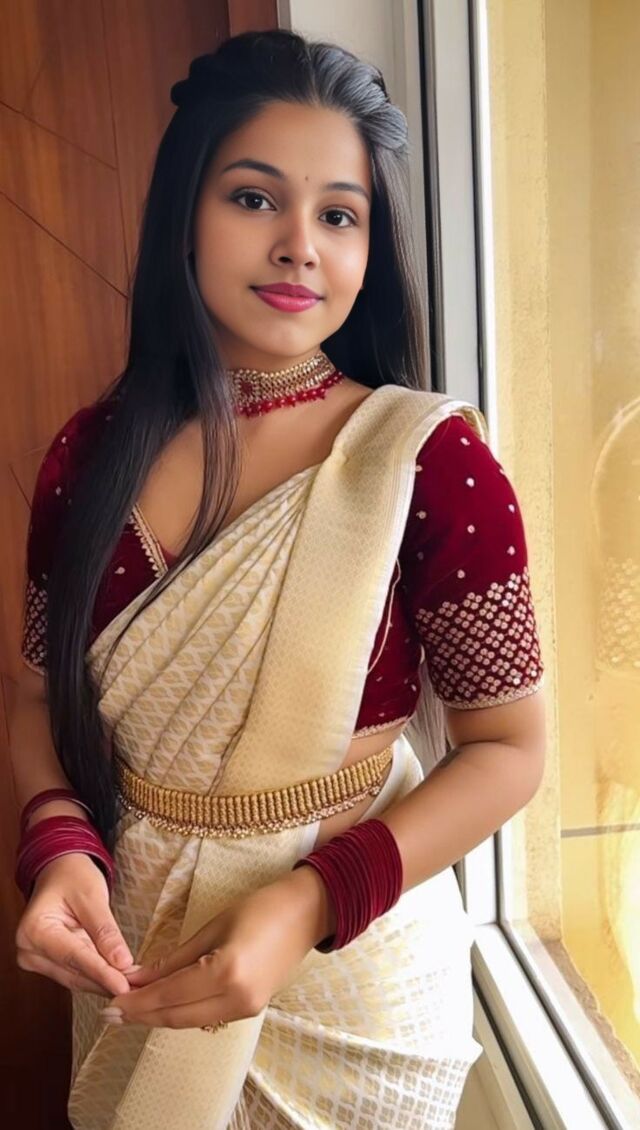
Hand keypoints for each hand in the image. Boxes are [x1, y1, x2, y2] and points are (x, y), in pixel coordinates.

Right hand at [15, 853, 137, 996]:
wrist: (59, 872)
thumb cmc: (72, 876)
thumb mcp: (92, 895)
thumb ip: (105, 930)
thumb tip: (122, 962)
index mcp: (35, 930)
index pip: (73, 957)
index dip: (101, 973)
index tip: (124, 986)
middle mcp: (29, 950)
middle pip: (74, 972)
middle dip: (107, 981)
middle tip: (138, 988)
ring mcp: (36, 960)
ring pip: (76, 978)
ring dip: (105, 982)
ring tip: (134, 986)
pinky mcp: (48, 964)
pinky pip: (76, 974)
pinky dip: (99, 976)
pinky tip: (120, 979)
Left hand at [105, 867, 331, 1028]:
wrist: (306, 913)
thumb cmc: (260, 908)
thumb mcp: (212, 927)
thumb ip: (174, 958)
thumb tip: (136, 977)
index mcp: (226, 973)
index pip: (170, 995)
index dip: (137, 1001)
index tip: (109, 1000)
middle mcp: (236, 999)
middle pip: (176, 1016)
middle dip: (141, 1015)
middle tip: (110, 1012)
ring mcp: (246, 1008)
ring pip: (189, 1020)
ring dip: (158, 1016)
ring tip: (129, 1010)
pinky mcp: (250, 1009)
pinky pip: (206, 1016)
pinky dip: (180, 1013)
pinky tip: (162, 1005)